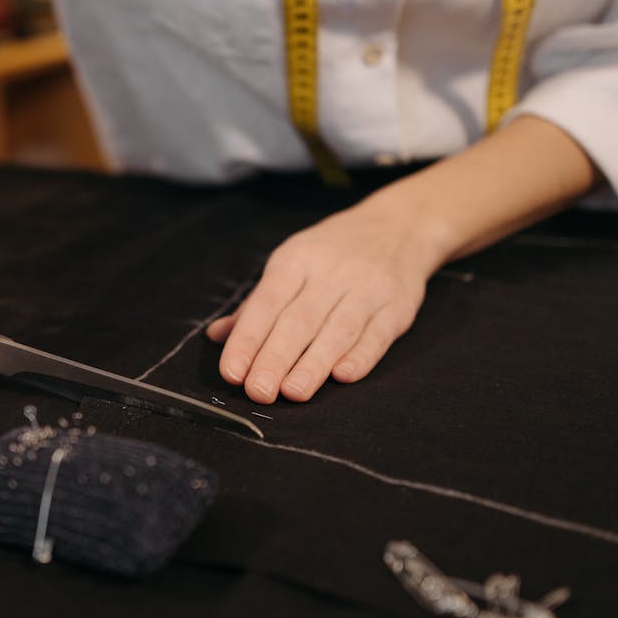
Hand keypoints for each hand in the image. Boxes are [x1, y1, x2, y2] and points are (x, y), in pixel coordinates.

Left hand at [206, 196, 448, 402]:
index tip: (233, 372)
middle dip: (275, 359)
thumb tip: (217, 336)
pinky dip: (361, 356)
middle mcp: (332, 272)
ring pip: (337, 330)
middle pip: (299, 321)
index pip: (267, 304)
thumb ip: (256, 304)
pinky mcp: (398, 306)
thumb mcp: (291, 263)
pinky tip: (343, 376)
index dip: (247, 340)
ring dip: (314, 364)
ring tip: (293, 393)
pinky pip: (377, 334)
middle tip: (258, 392)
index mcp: (296, 260)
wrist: (400, 225)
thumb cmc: (332, 252)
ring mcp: (368, 288)